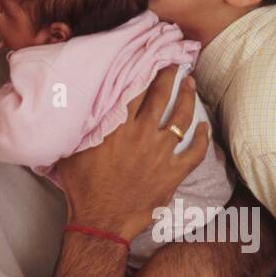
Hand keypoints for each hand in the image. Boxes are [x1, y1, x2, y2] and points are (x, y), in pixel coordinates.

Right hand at [57, 65, 209, 239]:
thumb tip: (74, 107)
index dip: (144, 69)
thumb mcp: (71, 149)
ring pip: (181, 118)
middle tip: (175, 64)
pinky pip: (194, 152)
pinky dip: (201, 139)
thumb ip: (80, 126)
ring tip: (190, 84)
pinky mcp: (173, 174)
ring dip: (188, 98)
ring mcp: (161, 153)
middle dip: (169, 75)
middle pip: (161, 96)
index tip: (149, 56)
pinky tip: (204, 128)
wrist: (100, 220)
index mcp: (118, 126)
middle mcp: (142, 134)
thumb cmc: (81, 187)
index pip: (135, 88)